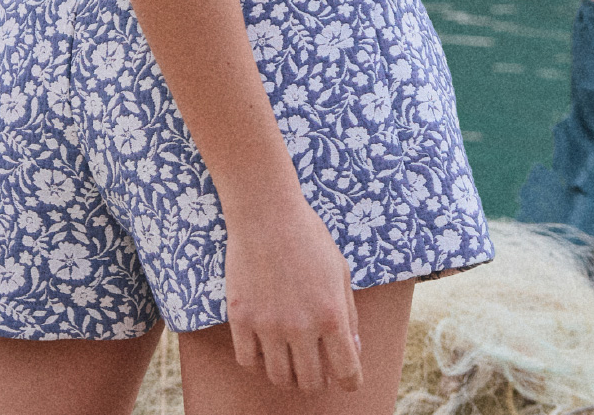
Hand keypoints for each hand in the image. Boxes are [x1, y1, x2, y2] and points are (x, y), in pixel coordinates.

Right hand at [225, 195, 362, 392]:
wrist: (265, 210)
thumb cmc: (307, 234)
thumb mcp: (339, 269)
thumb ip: (349, 313)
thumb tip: (353, 351)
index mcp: (331, 315)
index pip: (347, 373)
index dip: (350, 381)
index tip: (345, 378)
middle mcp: (301, 327)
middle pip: (311, 382)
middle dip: (316, 379)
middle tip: (313, 366)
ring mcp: (268, 324)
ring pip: (279, 378)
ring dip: (287, 374)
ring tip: (287, 359)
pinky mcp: (240, 317)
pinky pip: (248, 361)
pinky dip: (257, 360)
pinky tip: (262, 345)